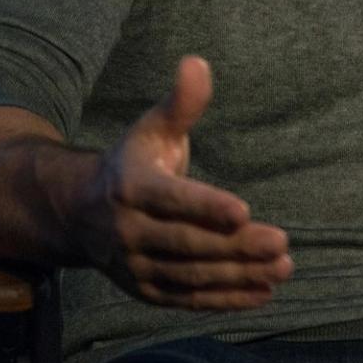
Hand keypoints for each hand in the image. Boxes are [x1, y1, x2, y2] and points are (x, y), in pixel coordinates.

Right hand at [67, 56, 292, 309]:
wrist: (79, 213)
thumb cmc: (134, 162)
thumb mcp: (153, 128)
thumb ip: (181, 103)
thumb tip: (197, 62)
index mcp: (132, 188)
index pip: (173, 200)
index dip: (206, 207)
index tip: (243, 211)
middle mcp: (129, 232)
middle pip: (187, 244)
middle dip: (235, 247)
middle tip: (281, 245)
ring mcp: (136, 266)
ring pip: (191, 275)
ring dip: (238, 277)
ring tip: (282, 269)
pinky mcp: (146, 290)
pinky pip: (187, 299)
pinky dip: (224, 300)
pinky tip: (262, 293)